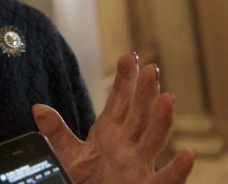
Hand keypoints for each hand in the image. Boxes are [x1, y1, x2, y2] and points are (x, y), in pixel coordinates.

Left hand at [32, 52, 194, 183]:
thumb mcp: (68, 154)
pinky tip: (189, 155)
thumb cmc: (87, 181)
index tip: (129, 56)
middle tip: (151, 68)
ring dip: (162, 121)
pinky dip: (178, 169)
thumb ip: (56, 132)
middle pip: (139, 114)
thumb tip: (37, 108)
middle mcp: (128, 145)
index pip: (119, 101)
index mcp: (110, 132)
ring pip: (153, 140)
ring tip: (168, 98)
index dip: (124, 79)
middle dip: (145, 92)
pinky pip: (165, 179)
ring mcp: (139, 166)